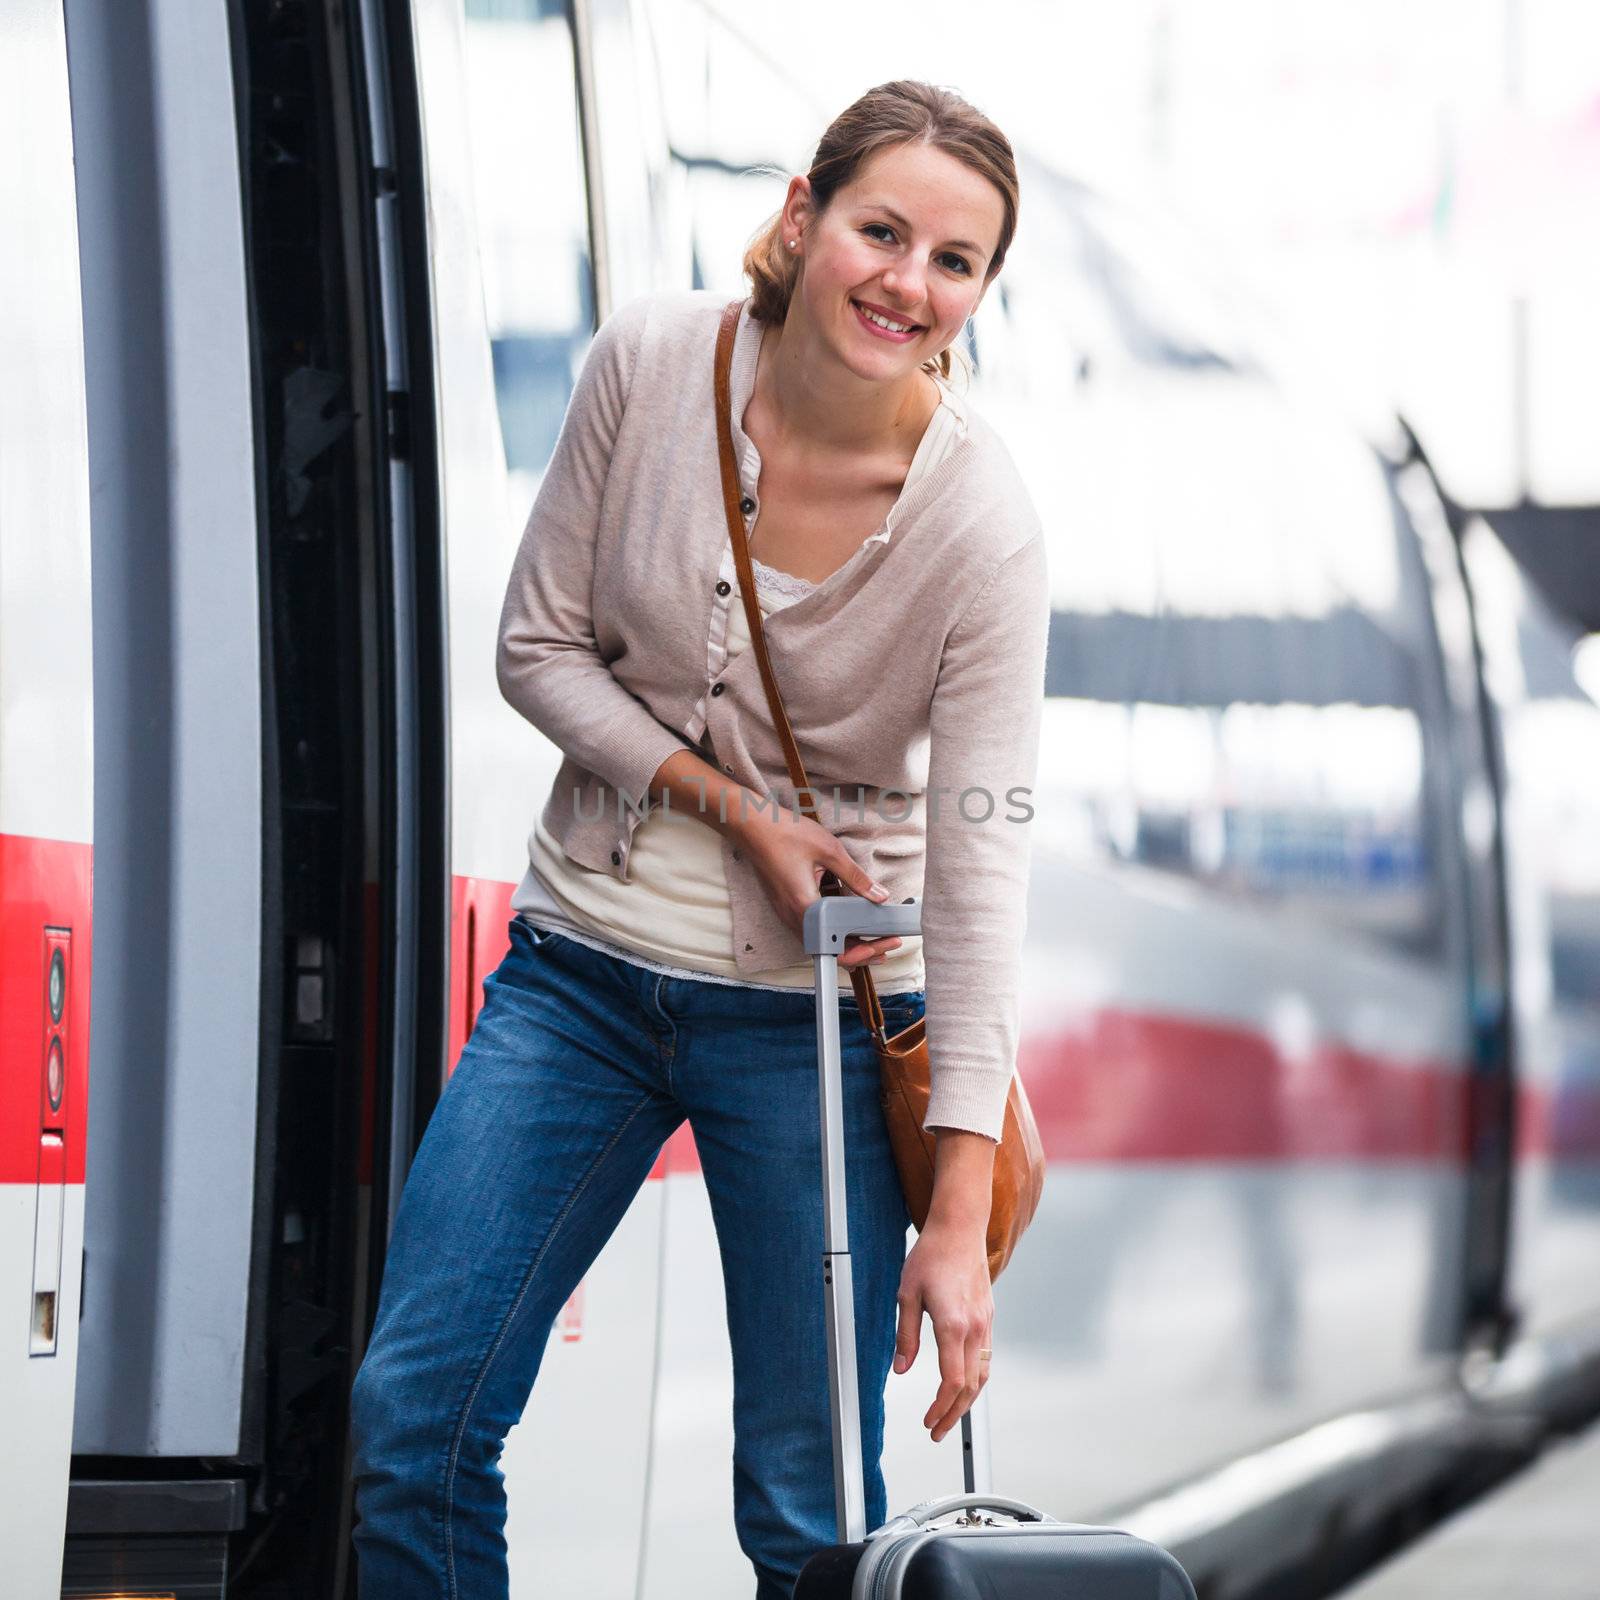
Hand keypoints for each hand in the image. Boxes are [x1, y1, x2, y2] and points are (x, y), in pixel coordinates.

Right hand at [734, 806, 900, 971]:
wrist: (751, 825)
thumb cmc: (786, 834)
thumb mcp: (830, 851)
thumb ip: (856, 878)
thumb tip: (880, 896)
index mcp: (805, 907)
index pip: (840, 947)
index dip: (867, 949)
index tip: (888, 941)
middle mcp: (793, 917)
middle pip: (831, 951)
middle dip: (862, 951)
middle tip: (887, 944)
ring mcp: (786, 914)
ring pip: (820, 942)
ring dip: (847, 943)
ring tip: (873, 937)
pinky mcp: (785, 907)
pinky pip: (811, 929)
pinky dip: (832, 932)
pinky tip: (847, 922)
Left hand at [892, 1219, 993, 1443]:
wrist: (960, 1228)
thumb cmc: (931, 1256)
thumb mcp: (907, 1294)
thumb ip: (906, 1336)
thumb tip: (900, 1370)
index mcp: (952, 1324)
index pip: (952, 1381)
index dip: (940, 1407)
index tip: (928, 1422)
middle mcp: (974, 1327)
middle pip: (971, 1386)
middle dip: (954, 1414)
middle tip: (937, 1432)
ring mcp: (985, 1322)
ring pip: (982, 1374)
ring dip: (967, 1401)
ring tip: (950, 1416)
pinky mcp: (988, 1316)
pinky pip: (985, 1357)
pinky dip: (975, 1378)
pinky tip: (962, 1385)